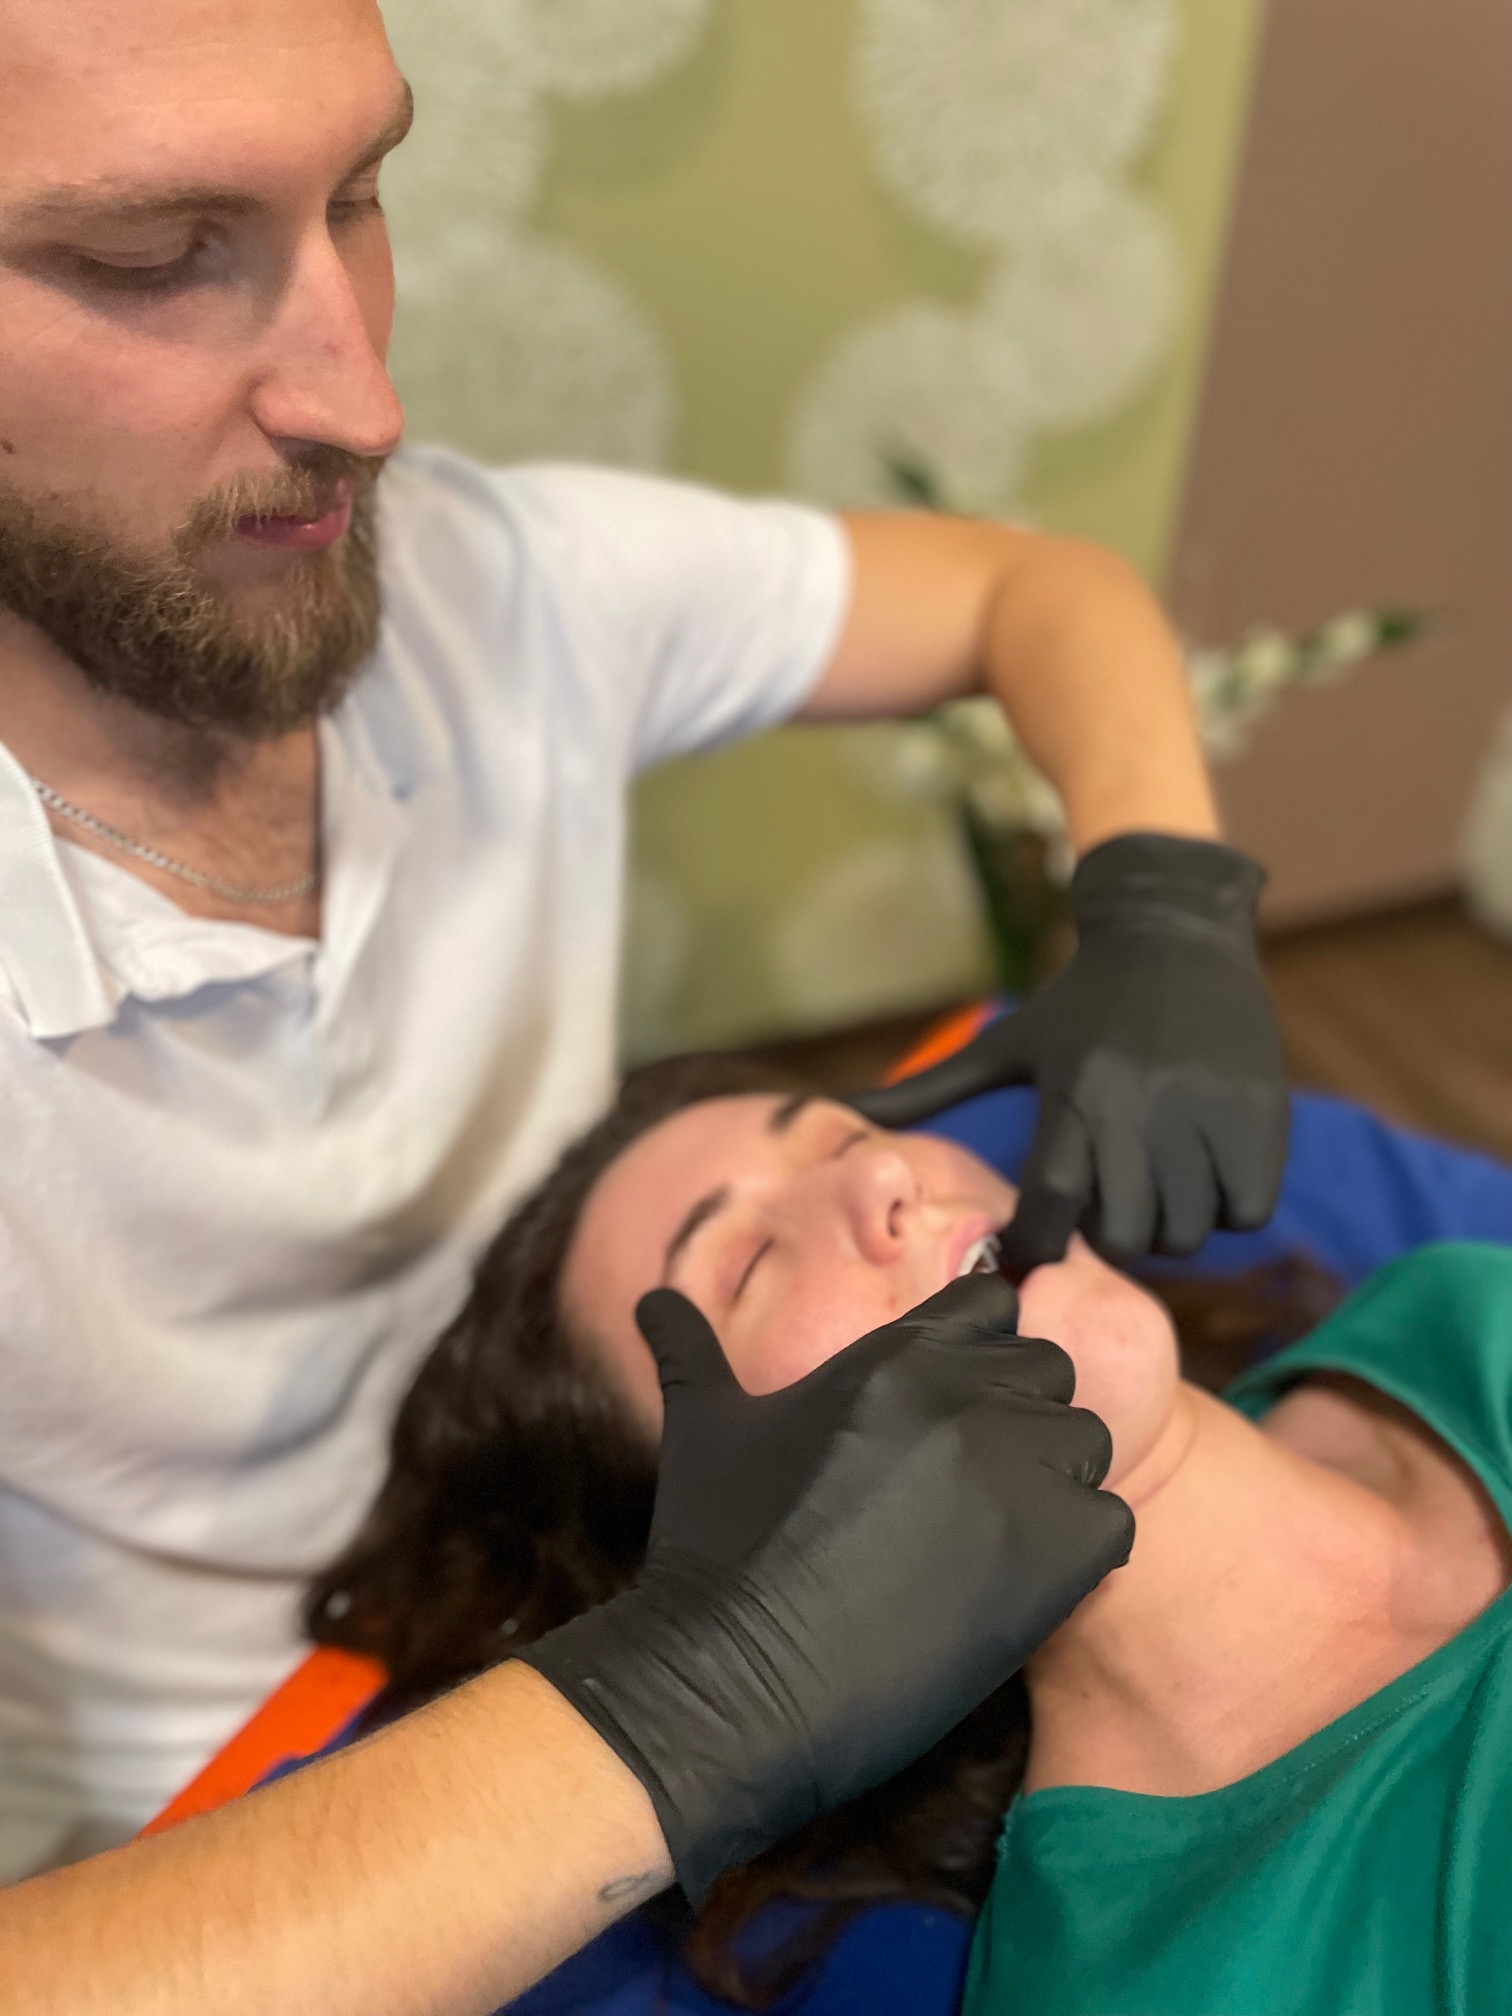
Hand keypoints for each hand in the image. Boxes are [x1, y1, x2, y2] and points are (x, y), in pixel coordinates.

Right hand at [520, 1273, 1130, 1900]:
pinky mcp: (1050, 1559)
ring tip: (995, 1535)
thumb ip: (688, 1346)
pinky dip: (1082, 1549)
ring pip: (1087, 1441)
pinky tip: (1021, 1582)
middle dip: (1021, 1414)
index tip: (953, 1407)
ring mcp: (1010, 1475)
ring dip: (1056, 1480)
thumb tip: (652, 1300)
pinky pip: (1112, 1522)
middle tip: (970, 1483)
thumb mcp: (702, 1425)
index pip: (990, 1304)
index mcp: (890, 1356)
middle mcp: (960, 1398)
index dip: (981, 1352)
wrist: (731, 1681)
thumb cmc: (714, 1548)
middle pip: (1049, 1368)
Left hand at [854, 833, 1288, 1270]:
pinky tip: (1205, 1177)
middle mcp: (1142, 1104)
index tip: (1030, 1248)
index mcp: (1074, 1091)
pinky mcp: (1261, 1112)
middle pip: (1126, 1233)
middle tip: (1106, 1210)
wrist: (1177, 932)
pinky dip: (1227, 1211)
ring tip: (1156, 1190)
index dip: (1037, 1242)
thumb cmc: (1079, 1004)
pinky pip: (1248, 1211)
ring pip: (1189, 1231)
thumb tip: (835, 1114)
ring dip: (1170, 1229)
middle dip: (1110, 1238)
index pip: (1052, 1202)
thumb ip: (927, 1090)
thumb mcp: (1005, 1043)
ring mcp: (1207, 1110)